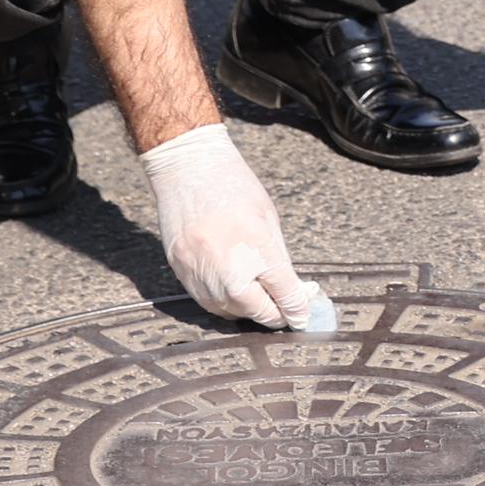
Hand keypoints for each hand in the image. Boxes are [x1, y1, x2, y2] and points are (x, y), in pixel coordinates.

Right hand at [142, 122, 335, 332]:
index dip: (299, 311)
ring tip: (260, 302)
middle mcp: (229, 269)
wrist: (188, 167)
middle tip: (285, 312)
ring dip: (249, 312)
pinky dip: (224, 304)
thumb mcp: (269, 218)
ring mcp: (202, 274)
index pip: (286, 296)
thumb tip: (291, 289)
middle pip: (259, 312)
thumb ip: (278, 258)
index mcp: (258, 249)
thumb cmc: (234, 186)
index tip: (303, 318)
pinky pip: (207, 303)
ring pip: (231, 313)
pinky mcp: (181, 273)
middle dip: (276, 315)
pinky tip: (234, 293)